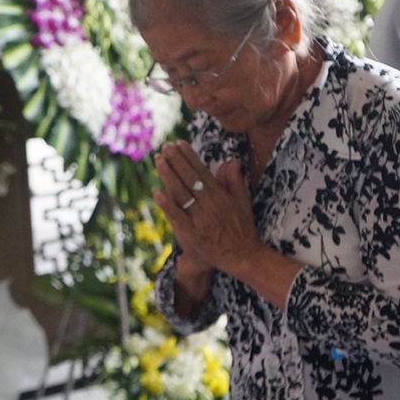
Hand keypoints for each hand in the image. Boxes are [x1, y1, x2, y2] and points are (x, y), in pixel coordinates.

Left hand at [153, 141, 261, 272]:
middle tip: (165, 146)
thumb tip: (231, 160)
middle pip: (189, 179)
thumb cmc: (243, 229)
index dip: (189, 156)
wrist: (243, 256)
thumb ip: (235, 181)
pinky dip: (166, 204)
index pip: (201, 171)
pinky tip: (156, 192)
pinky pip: (176, 216)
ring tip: (159, 160)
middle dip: (176, 160)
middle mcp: (209, 205)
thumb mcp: (243, 202)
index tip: (179, 143)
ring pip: (181, 194)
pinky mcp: (191, 234)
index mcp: (220, 196)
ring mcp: (199, 220)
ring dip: (168, 176)